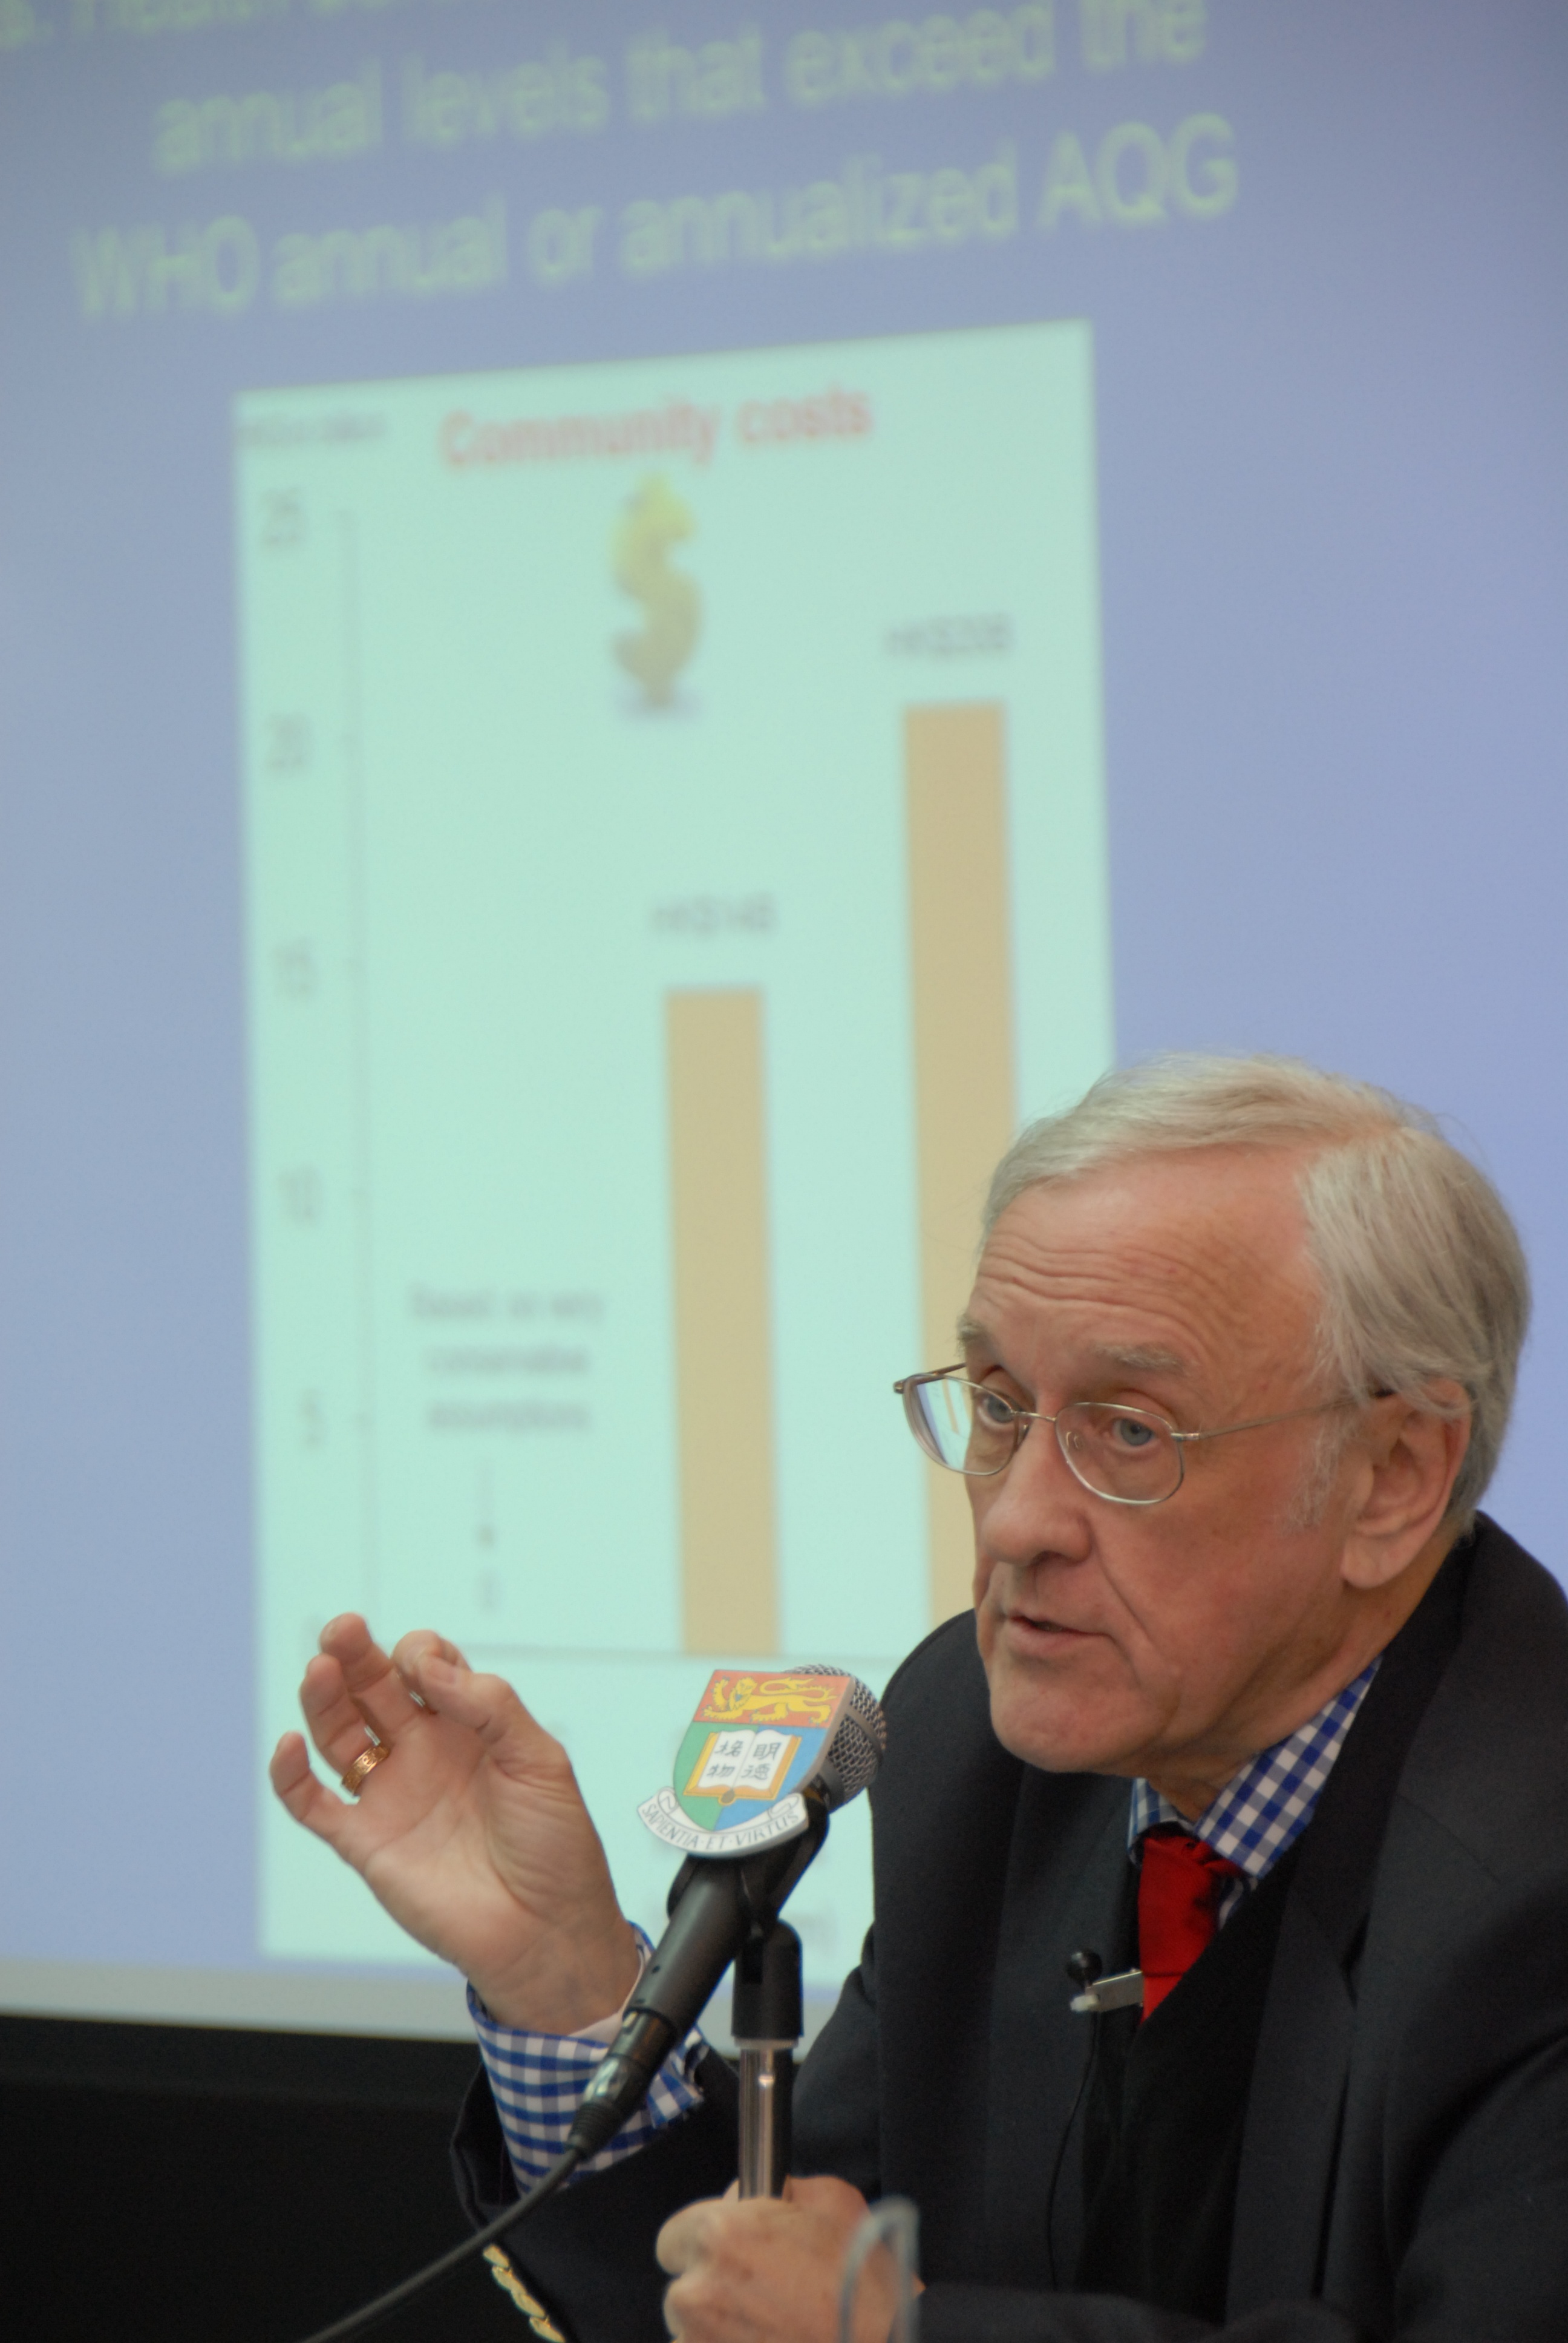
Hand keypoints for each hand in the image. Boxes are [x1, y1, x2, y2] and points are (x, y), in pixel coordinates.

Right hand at [268, 1615, 639, 2031]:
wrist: (548, 1932)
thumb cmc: (557, 1847)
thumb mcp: (540, 1760)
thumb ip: (489, 1705)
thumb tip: (428, 1666)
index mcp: (469, 1727)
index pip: (427, 1667)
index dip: (422, 1654)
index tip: (428, 1665)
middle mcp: (424, 1753)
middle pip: (373, 1688)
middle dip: (356, 1654)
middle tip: (342, 1629)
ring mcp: (392, 1796)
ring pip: (338, 1735)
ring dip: (323, 1699)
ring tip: (320, 1668)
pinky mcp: (366, 1844)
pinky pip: (314, 1805)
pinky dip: (290, 1777)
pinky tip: (288, 1745)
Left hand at [657, 2178, 914, 2342]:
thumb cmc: (862, 2282)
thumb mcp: (830, 2200)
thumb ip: (778, 2191)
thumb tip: (746, 2198)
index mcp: (719, 2236)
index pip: (676, 2234)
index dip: (706, 2241)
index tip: (732, 2251)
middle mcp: (696, 2294)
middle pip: (684, 2289)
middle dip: (713, 2288)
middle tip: (760, 2294)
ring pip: (695, 2334)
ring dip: (721, 2331)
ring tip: (772, 2330)